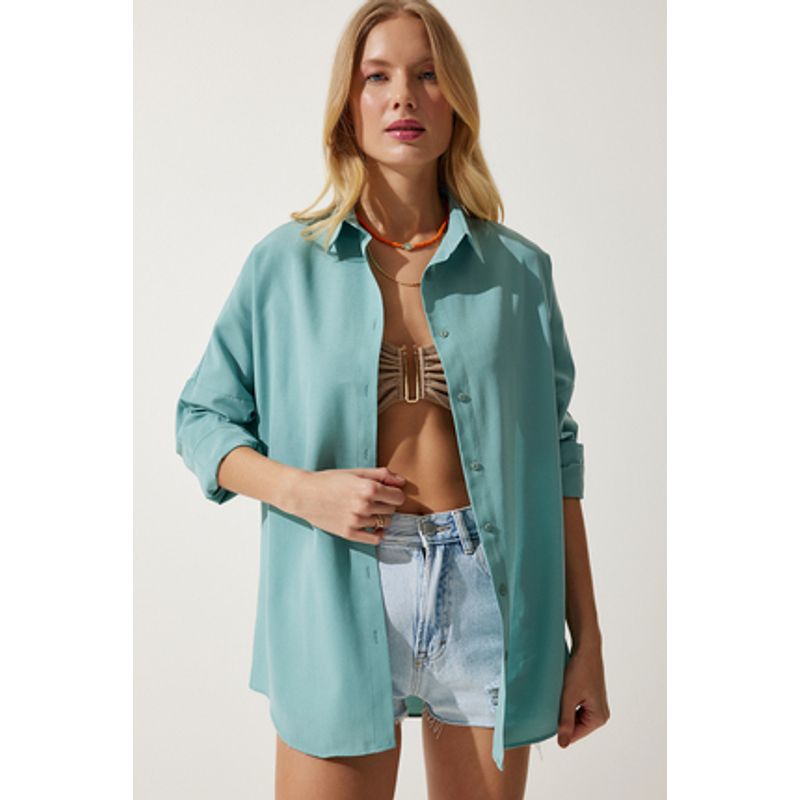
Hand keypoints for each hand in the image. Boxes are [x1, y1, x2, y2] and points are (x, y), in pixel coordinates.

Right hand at [292, 466, 406, 544]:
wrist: (304, 494)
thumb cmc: (328, 481)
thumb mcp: (355, 472)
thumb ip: (381, 475)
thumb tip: (401, 481)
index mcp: (369, 488)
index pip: (398, 497)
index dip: (395, 494)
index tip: (388, 493)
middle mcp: (365, 506)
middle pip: (392, 510)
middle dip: (387, 505)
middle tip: (375, 500)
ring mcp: (357, 521)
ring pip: (385, 523)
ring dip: (380, 517)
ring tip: (367, 510)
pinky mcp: (349, 533)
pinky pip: (375, 539)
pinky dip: (377, 534)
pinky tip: (371, 526)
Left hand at [557, 644, 610, 747]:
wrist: (586, 648)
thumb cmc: (579, 670)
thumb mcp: (568, 697)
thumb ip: (565, 722)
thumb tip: (562, 745)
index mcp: (599, 718)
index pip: (574, 734)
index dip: (559, 727)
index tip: (549, 714)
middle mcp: (601, 714)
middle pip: (575, 726)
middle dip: (562, 716)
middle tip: (556, 699)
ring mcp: (597, 706)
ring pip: (574, 716)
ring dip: (564, 708)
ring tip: (561, 693)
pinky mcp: (592, 698)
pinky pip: (576, 707)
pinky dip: (567, 702)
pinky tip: (563, 690)